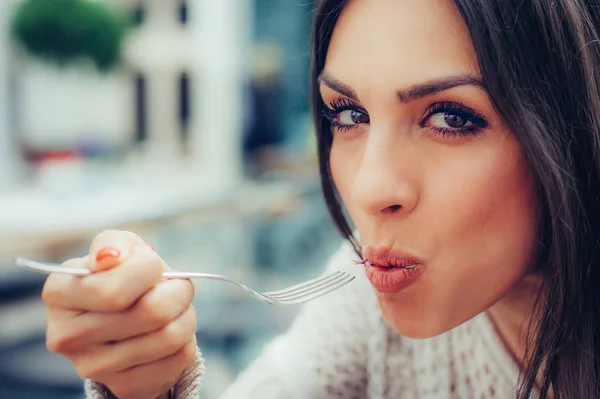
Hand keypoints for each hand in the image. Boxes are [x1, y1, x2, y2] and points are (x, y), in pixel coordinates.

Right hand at [42, 230, 197, 398]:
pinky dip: (186, 338)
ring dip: (186, 314)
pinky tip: (171, 330)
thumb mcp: (118, 249)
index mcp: (59, 293)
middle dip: (179, 290)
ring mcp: (94, 367)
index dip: (150, 270)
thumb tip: (110, 257)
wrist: (126, 319)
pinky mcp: (124, 385)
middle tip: (179, 285)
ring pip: (170, 336)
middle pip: (151, 312)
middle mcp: (67, 335)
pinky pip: (179, 357)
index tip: (153, 264)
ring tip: (176, 307)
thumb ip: (114, 243)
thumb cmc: (122, 276)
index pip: (115, 289)